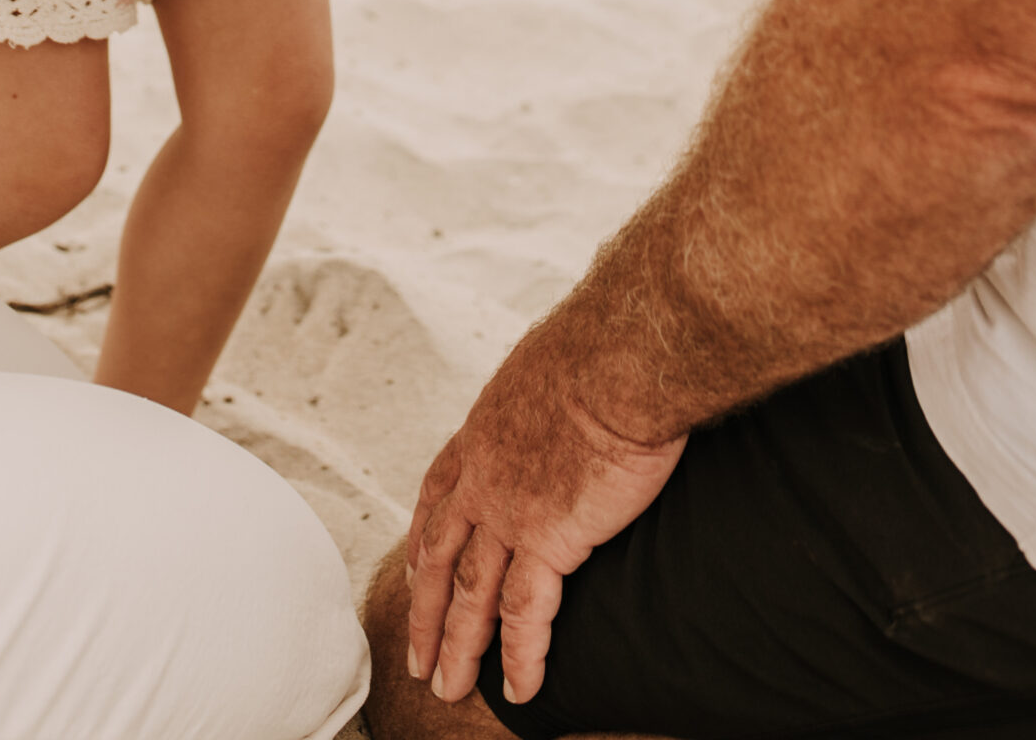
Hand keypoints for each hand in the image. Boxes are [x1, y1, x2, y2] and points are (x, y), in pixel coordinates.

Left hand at [405, 320, 685, 707]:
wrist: (621, 355)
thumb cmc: (605, 345)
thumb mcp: (556, 361)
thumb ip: (552, 389)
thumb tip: (575, 383)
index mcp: (484, 429)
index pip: (438, 491)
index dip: (423, 534)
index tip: (414, 565)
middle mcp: (484, 473)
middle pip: (440, 553)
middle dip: (426, 608)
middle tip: (416, 653)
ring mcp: (509, 509)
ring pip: (471, 593)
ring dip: (458, 645)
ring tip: (449, 687)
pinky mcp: (549, 538)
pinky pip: (527, 613)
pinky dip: (522, 656)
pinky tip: (521, 691)